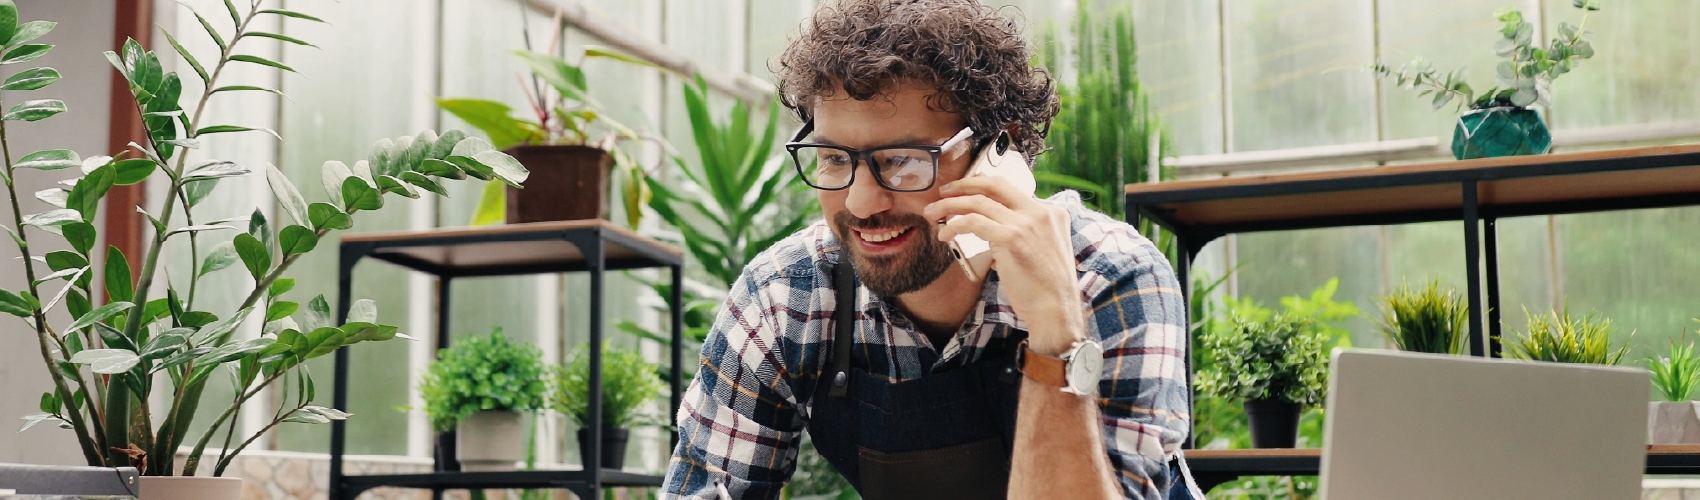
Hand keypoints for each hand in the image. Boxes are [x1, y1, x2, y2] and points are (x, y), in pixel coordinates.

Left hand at [924, 176, 1084, 355]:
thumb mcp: (1044, 251)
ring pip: (978, 201)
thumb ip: (1023, 236)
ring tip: (932, 212)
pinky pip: (973, 222)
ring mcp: (1026, 223)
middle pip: (995, 185)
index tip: (965, 192)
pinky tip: (945, 234)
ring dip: (950, 205)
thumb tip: (992, 234)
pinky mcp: (1011, 238)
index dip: (983, 187)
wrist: (1056, 310)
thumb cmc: (1046, 289)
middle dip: (964, 184)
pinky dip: (954, 225)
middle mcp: (1041, 212)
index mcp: (1052, 213)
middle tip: (944, 192)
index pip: (1011, 191)